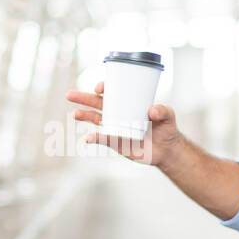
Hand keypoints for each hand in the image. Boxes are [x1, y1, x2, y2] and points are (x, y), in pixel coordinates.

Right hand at [64, 81, 182, 166]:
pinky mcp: (115, 142)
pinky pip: (101, 139)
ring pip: (94, 119)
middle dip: (83, 98)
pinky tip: (87, 139)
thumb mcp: (168, 116)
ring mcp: (114, 127)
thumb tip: (151, 110)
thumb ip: (163, 111)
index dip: (103, 87)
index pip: (112, 91)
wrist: (166, 151)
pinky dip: (93, 138)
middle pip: (97, 103)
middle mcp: (119, 112)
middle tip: (69, 95)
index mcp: (128, 102)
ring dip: (84, 116)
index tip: (99, 88)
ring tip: (75, 114)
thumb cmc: (167, 129)